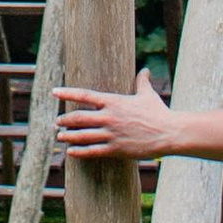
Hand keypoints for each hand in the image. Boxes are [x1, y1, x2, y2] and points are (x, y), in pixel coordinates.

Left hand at [57, 73, 173, 162]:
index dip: (67, 93)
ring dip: (68, 136)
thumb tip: (145, 69)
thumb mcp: (148, 94)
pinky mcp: (116, 149)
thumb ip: (142, 81)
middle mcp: (109, 117)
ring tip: (59, 137)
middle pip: (79, 117)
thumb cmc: (158, 112)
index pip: (85, 95)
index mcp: (114, 102)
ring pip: (82, 135)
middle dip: (65, 120)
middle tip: (56, 122)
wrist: (169, 133)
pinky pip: (93, 151)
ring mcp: (111, 134)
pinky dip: (79, 152)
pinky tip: (70, 153)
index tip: (54, 91)